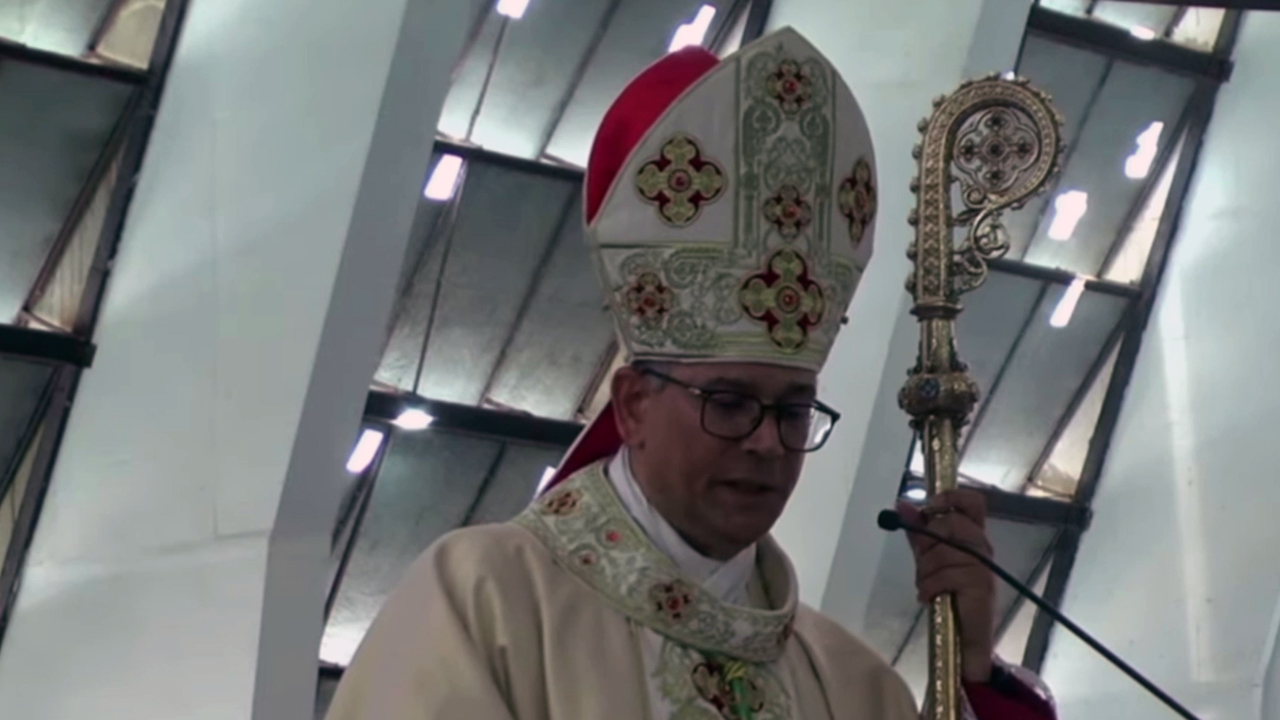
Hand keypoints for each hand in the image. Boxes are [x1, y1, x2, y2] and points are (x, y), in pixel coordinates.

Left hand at [897, 489, 995, 682]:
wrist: (965, 638)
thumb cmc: (949, 595)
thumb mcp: (929, 560)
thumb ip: (918, 533)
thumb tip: (900, 504)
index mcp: (973, 534)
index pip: (972, 502)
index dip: (952, 496)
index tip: (931, 506)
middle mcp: (982, 546)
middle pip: (950, 524)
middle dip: (927, 545)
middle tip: (924, 565)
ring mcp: (983, 566)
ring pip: (941, 552)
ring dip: (925, 573)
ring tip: (928, 587)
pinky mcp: (979, 586)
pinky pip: (943, 575)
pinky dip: (928, 588)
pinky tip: (929, 598)